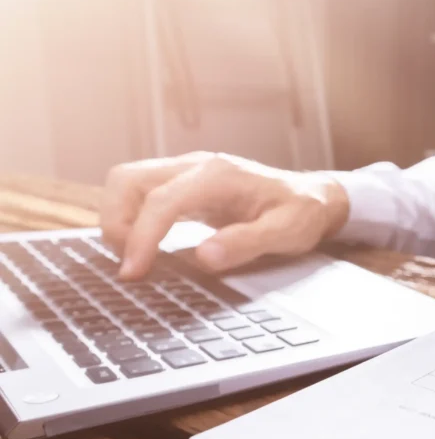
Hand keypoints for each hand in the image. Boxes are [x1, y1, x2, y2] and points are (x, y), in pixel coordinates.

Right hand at [101, 152, 349, 279]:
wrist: (313, 197)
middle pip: (127, 180)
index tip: (134, 271)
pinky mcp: (183, 185)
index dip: (141, 237)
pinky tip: (144, 246)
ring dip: (119, 218)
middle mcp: (196, 166)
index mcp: (219, 176)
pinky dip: (131, 217)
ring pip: (127, 183)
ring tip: (134, 257)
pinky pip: (140, 193)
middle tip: (130, 264)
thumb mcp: (287, 232)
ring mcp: (186, 172)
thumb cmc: (302, 213)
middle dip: (116, 222)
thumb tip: (204, 256)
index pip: (161, 201)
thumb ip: (247, 243)